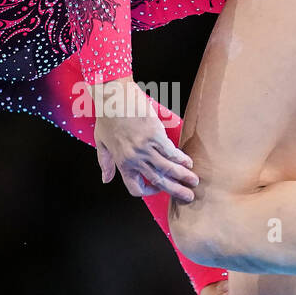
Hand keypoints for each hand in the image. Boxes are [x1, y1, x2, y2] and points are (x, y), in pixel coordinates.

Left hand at [93, 77, 198, 200]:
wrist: (114, 97)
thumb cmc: (107, 118)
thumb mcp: (101, 143)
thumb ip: (105, 163)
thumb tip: (106, 180)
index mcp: (122, 163)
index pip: (136, 188)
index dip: (149, 192)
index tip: (157, 188)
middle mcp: (135, 159)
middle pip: (158, 181)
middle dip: (175, 190)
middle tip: (188, 196)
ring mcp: (146, 148)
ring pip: (168, 168)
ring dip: (183, 176)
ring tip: (194, 180)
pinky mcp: (155, 135)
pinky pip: (172, 152)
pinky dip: (181, 159)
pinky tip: (188, 161)